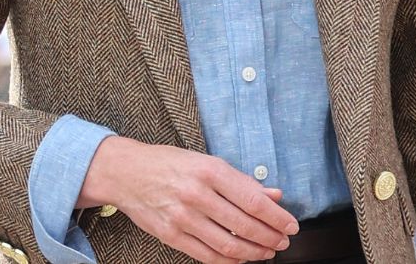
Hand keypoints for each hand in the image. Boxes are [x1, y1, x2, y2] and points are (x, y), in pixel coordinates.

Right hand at [77, 136, 297, 263]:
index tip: (291, 225)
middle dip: (270, 237)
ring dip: (254, 253)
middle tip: (282, 241)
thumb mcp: (205, 161)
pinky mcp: (171, 235)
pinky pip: (207, 255)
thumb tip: (273, 195)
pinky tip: (240, 258)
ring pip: (229, 245)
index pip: (253, 201)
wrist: (125, 172)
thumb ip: (241, 181)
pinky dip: (229, 261)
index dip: (277, 218)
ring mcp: (182, 217)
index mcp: (209, 171)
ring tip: (266, 252)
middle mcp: (196, 194)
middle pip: (244, 225)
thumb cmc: (167, 163)